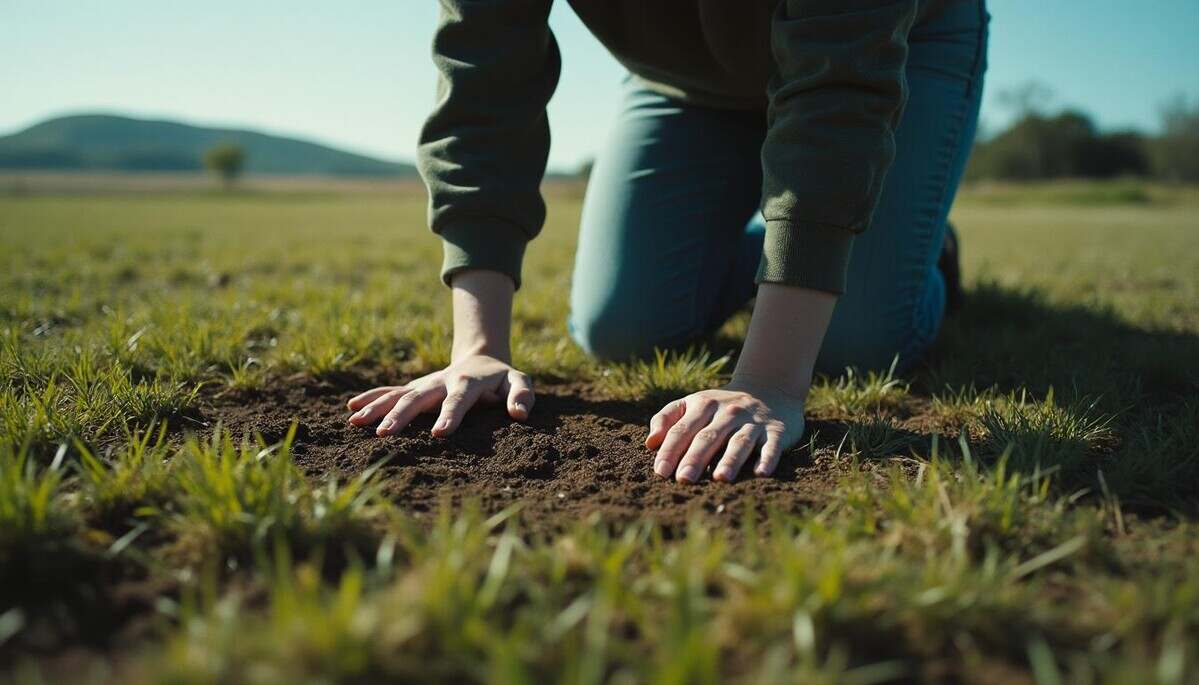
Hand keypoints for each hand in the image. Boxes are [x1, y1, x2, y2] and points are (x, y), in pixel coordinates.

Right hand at [346, 354, 533, 436]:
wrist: (481, 358)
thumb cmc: (503, 378)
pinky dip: (370, 398)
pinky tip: (350, 410)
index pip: (458, 400)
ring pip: (398, 395)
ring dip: (377, 407)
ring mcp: (425, 384)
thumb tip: (520, 414)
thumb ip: (522, 395)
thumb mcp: (519, 381)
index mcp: (468, 382)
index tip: (438, 435)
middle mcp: (441, 381)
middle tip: (384, 434)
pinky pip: (390, 393)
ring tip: (356, 422)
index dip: (449, 416)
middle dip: (401, 415)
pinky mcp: (414, 388)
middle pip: (419, 398)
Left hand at [644, 377, 806, 482]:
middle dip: (695, 458)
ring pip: (739, 442)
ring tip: (720, 478)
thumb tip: (650, 443)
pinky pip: (772, 446)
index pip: (682, 429)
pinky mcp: (777, 431)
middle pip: (708, 437)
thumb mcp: (692, 404)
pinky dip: (767, 459)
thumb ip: (667, 419)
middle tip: (683, 480)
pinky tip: (760, 473)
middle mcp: (728, 412)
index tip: (661, 472)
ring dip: (730, 460)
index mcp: (703, 404)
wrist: (769, 389)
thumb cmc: (720, 407)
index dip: (670, 450)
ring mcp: (753, 422)